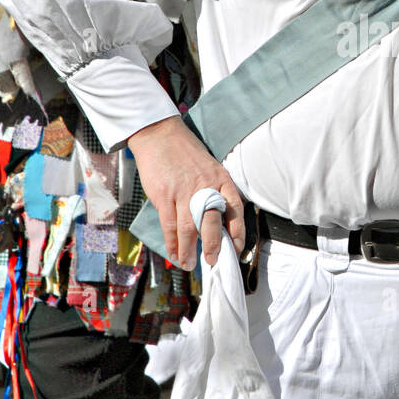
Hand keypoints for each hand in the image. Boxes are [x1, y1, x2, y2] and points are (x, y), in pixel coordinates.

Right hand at [127, 116, 245, 268]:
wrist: (160, 135)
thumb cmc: (186, 154)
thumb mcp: (210, 168)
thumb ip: (216, 192)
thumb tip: (219, 224)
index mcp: (221, 179)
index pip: (235, 209)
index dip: (238, 232)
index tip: (237, 248)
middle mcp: (205, 187)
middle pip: (212, 223)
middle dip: (214, 247)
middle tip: (213, 261)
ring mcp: (183, 192)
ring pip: (189, 229)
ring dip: (189, 250)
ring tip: (190, 263)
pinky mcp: (164, 195)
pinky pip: (169, 226)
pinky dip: (172, 243)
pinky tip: (175, 252)